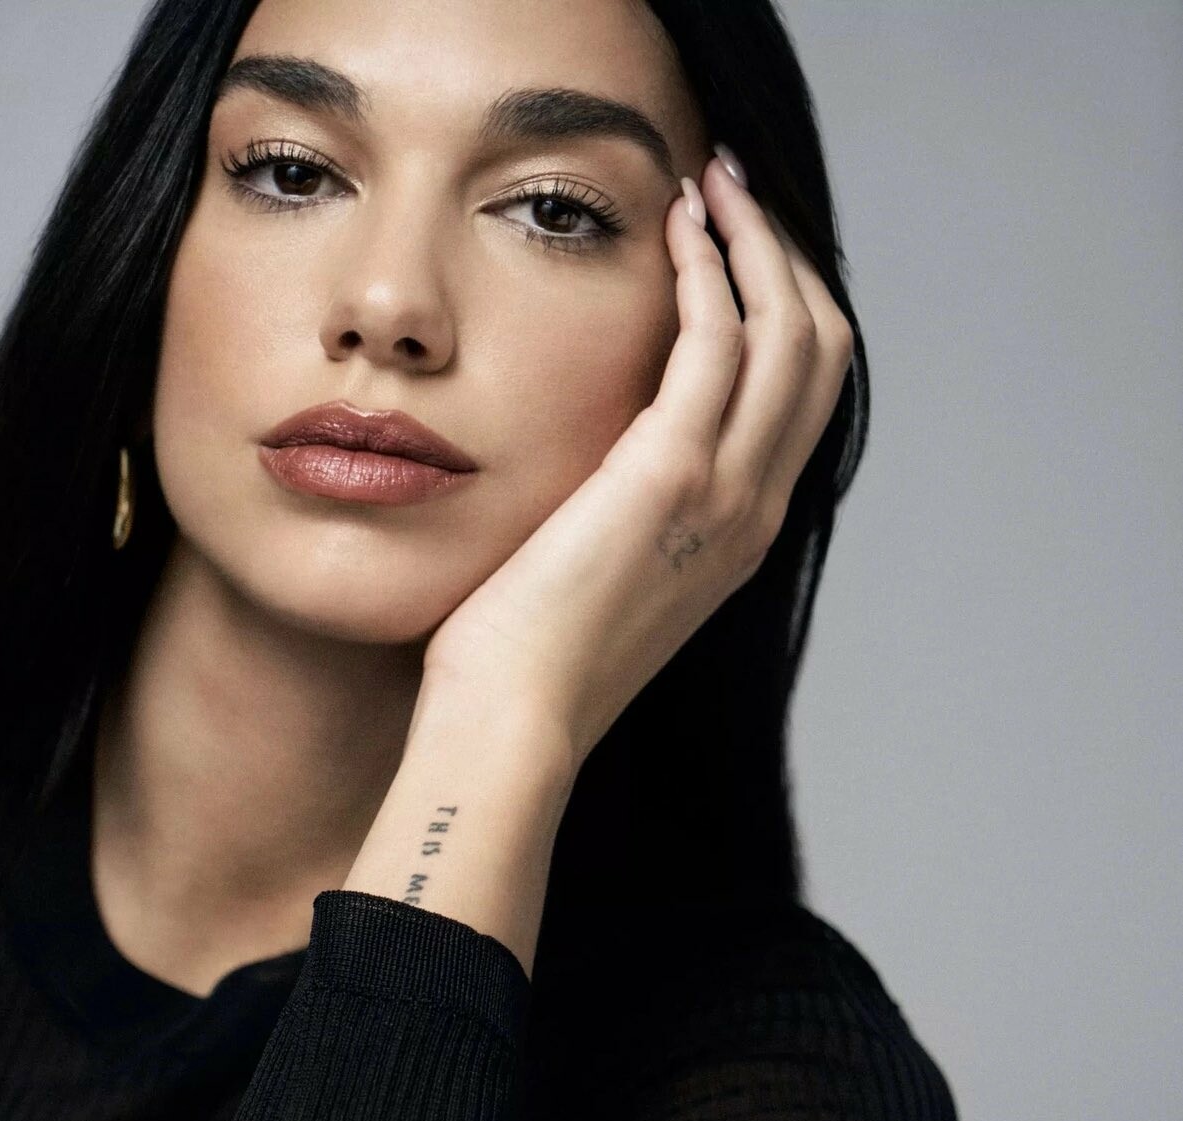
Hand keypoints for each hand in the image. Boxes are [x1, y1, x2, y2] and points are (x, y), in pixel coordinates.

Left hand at [421, 154, 856, 767]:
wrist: (514, 723)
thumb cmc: (529, 663)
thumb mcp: (601, 578)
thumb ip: (626, 514)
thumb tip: (596, 468)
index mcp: (743, 534)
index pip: (803, 396)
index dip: (786, 307)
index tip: (738, 247)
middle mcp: (756, 509)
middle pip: (820, 348)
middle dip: (787, 256)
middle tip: (733, 191)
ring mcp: (726, 492)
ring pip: (789, 329)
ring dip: (755, 241)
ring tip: (710, 183)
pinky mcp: (670, 472)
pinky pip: (717, 338)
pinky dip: (707, 268)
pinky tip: (676, 226)